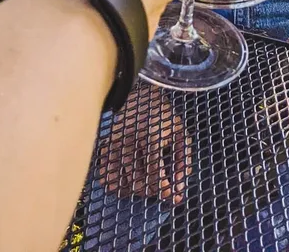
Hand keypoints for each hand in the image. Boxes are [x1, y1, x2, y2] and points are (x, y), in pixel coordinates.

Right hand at [99, 90, 190, 204]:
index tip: (171, 194)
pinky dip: (116, 185)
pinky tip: (128, 180)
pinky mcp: (105, 145)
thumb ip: (183, 160)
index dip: (164, 190)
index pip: (154, 174)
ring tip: (146, 183)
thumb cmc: (163, 116)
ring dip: (136, 190)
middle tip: (159, 187)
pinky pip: (106, 176)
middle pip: (137, 182)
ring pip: (121, 183)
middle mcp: (130, 141)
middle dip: (152, 191)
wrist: (141, 94)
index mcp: (150, 136)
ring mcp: (115, 144)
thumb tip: (179, 188)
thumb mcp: (180, 133)